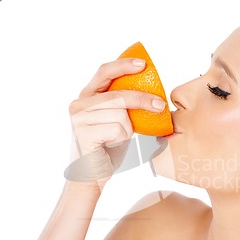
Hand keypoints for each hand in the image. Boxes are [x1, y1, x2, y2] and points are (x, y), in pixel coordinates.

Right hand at [64, 58, 165, 186]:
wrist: (92, 175)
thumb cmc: (108, 147)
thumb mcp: (119, 120)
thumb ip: (125, 104)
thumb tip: (153, 92)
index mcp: (87, 95)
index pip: (105, 72)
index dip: (124, 65)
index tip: (143, 64)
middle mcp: (79, 103)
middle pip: (118, 94)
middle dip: (143, 99)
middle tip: (160, 105)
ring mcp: (79, 118)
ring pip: (120, 114)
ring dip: (128, 128)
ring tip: (118, 138)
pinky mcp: (83, 133)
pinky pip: (117, 129)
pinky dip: (122, 138)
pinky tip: (111, 144)